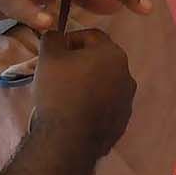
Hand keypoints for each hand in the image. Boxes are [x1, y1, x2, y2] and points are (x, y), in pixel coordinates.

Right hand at [31, 26, 134, 154]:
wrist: (68, 140)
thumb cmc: (59, 91)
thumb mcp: (48, 57)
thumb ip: (52, 38)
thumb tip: (55, 34)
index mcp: (113, 54)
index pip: (91, 36)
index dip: (69, 40)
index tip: (54, 52)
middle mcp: (127, 75)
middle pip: (99, 60)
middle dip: (78, 63)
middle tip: (57, 73)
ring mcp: (127, 100)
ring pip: (104, 83)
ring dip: (87, 84)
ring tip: (64, 95)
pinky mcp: (122, 122)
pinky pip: (105, 106)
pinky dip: (92, 105)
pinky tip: (74, 113)